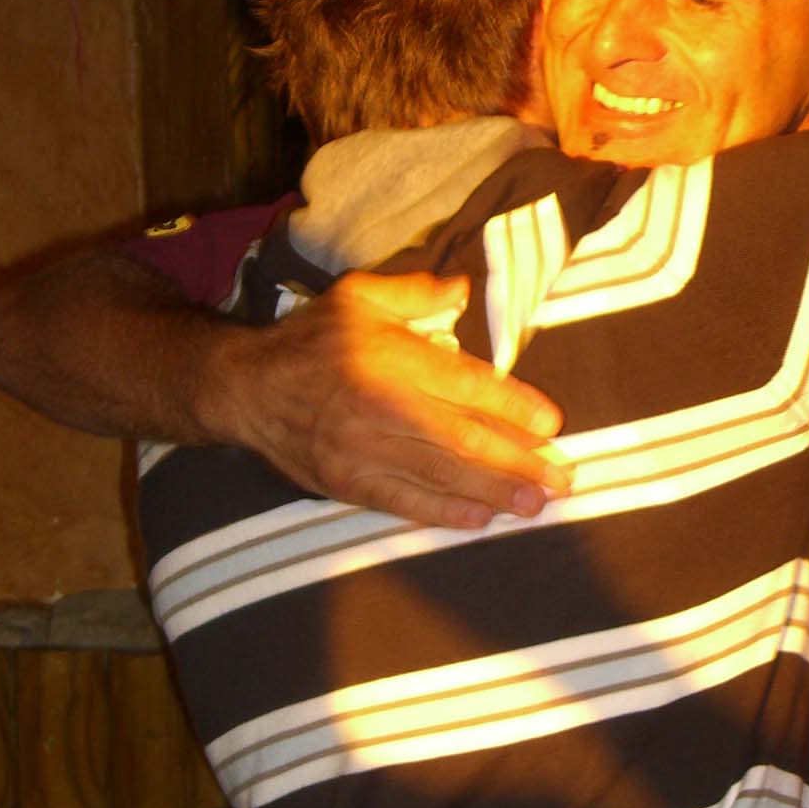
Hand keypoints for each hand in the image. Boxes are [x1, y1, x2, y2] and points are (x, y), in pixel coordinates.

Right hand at [207, 270, 568, 527]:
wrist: (245, 387)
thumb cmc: (311, 338)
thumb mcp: (359, 296)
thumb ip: (415, 292)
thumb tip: (464, 288)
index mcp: (391, 357)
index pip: (466, 384)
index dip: (514, 405)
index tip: (552, 423)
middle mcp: (382, 405)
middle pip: (464, 438)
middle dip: (520, 460)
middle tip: (564, 477)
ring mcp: (364, 450)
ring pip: (441, 475)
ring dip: (495, 492)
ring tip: (537, 503)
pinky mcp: (348, 482)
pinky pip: (404, 502)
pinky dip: (445, 513)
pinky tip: (481, 519)